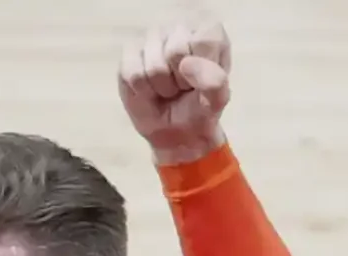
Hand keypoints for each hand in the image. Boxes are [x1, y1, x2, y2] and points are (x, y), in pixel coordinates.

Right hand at [118, 17, 230, 165]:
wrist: (177, 134)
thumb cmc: (200, 111)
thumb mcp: (216, 101)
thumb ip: (215, 82)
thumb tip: (185, 64)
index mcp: (209, 34)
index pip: (205, 40)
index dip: (202, 70)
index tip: (203, 83)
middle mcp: (181, 29)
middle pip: (176, 52)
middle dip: (180, 82)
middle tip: (183, 89)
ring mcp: (154, 37)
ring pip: (154, 66)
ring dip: (163, 88)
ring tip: (168, 90)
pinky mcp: (131, 52)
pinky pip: (134, 74)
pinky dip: (144, 92)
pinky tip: (150, 90)